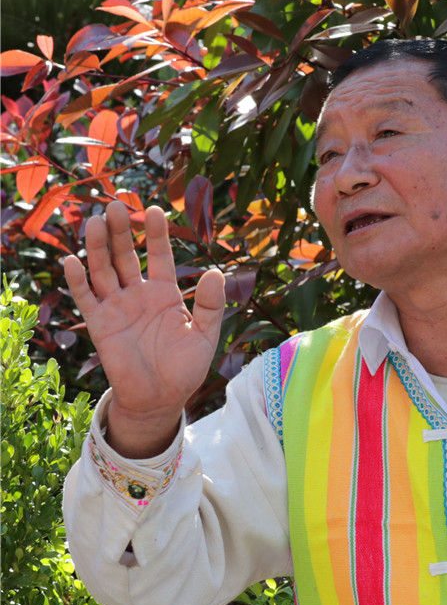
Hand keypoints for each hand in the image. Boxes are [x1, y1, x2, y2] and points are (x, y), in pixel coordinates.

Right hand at [63, 202, 224, 455]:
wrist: (160, 399)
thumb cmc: (185, 368)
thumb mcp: (204, 335)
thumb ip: (210, 306)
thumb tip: (216, 273)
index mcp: (165, 293)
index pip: (160, 256)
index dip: (157, 234)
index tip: (155, 210)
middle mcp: (139, 295)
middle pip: (126, 256)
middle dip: (122, 232)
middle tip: (117, 205)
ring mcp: (117, 307)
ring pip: (104, 270)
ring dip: (99, 248)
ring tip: (96, 223)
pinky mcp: (100, 325)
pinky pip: (87, 298)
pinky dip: (79, 281)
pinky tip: (73, 261)